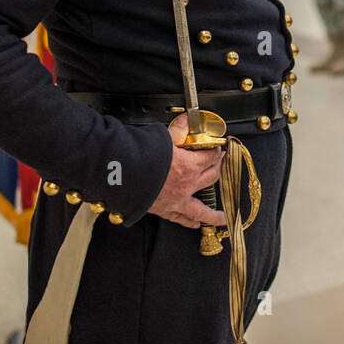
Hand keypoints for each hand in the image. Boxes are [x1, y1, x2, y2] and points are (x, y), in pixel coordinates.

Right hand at [146, 114, 225, 228]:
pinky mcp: (165, 210)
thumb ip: (178, 130)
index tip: (217, 149)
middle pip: (211, 177)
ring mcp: (178, 200)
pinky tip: (195, 224)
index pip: (210, 157)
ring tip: (222, 217)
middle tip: (219, 165)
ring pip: (202, 209)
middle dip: (217, 169)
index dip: (215, 151)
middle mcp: (187, 185)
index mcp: (190, 166)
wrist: (121, 175)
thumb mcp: (164, 138)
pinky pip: (182, 218)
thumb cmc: (142, 156)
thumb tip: (187, 119)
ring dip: (213, 214)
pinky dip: (190, 222)